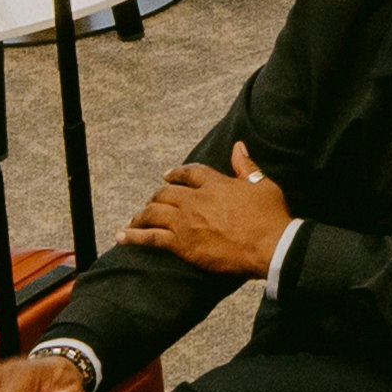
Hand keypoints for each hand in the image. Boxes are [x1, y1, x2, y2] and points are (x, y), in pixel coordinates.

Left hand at [122, 150, 289, 275]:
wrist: (269, 245)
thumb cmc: (270, 216)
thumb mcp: (262, 185)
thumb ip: (246, 166)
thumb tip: (238, 146)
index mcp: (215, 184)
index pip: (189, 173)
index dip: (175, 174)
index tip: (167, 176)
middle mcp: (196, 200)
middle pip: (165, 193)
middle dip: (156, 197)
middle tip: (152, 202)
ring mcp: (186, 222)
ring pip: (153, 213)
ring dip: (141, 215)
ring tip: (134, 220)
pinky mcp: (181, 244)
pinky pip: (151, 237)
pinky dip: (134, 236)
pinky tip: (122, 236)